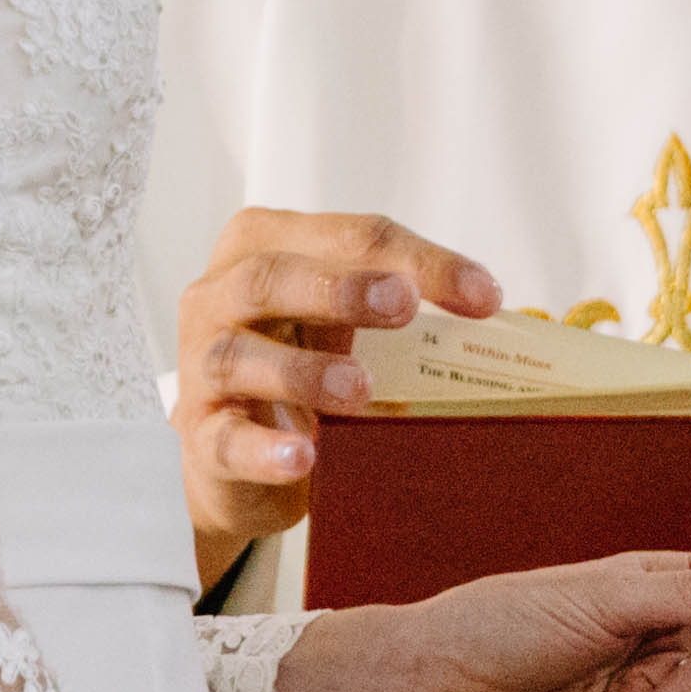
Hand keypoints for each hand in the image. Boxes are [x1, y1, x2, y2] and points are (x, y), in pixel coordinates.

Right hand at [179, 208, 503, 585]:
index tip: (483, 295)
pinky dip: (265, 448)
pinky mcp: (200, 435)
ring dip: (305, 371)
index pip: (345, 236)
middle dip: (341, 287)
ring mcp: (202, 366)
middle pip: (273, 277)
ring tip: (360, 391)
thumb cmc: (296, 364)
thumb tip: (490, 310)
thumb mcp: (339, 319)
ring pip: (241, 357)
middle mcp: (221, 296)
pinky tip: (304, 455)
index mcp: (265, 245)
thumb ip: (395, 302)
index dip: (417, 260)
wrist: (231, 452)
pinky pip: (227, 440)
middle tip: (403, 304)